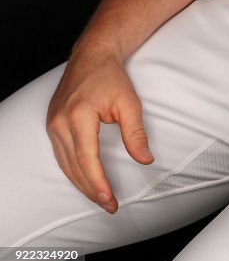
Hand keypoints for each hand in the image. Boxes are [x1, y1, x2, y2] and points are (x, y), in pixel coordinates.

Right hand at [46, 47, 153, 213]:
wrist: (92, 54)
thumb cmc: (111, 76)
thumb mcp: (129, 103)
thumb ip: (135, 133)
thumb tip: (145, 159)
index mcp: (79, 115)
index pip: (87, 158)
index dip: (98, 183)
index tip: (110, 199)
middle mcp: (60, 121)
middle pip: (74, 166)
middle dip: (92, 189)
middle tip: (110, 205)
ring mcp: (52, 123)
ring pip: (65, 164)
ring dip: (82, 183)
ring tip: (101, 198)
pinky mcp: (52, 124)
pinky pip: (61, 155)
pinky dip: (73, 170)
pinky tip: (86, 180)